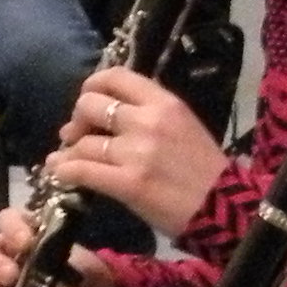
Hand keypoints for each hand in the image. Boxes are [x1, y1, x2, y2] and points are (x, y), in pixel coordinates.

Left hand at [41, 67, 226, 236]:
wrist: (224, 209)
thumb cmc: (206, 170)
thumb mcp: (183, 127)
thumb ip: (148, 116)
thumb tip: (104, 120)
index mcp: (164, 102)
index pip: (115, 76)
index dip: (92, 87)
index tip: (88, 104)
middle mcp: (148, 120)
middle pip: (90, 104)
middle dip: (77, 120)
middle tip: (77, 137)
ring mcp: (136, 152)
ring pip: (82, 143)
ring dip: (67, 152)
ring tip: (63, 161)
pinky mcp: (128, 183)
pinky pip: (82, 171)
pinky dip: (65, 172)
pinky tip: (62, 176)